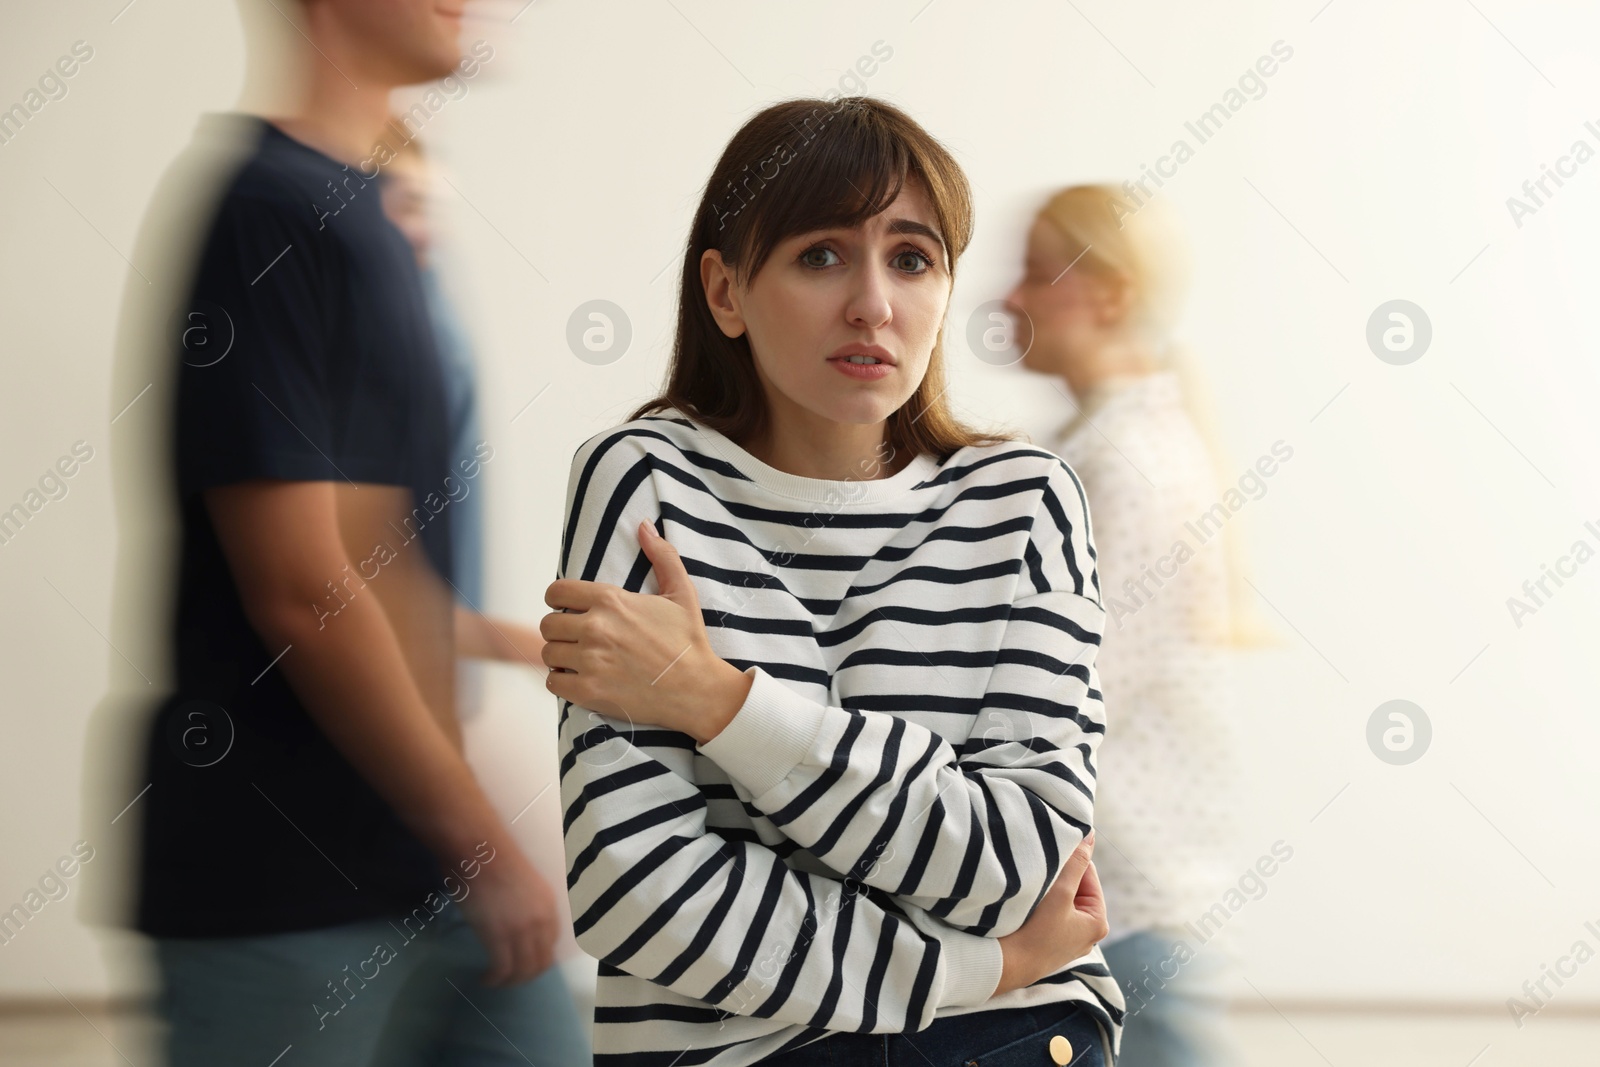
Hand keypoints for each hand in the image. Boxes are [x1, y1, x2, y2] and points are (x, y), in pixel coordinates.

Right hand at [457, 845, 560, 985]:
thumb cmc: (493, 858)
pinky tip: (485, 978)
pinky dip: (494, 979)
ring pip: (524, 971)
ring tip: (496, 981)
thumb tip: (513, 922)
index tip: (523, 961)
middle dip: (526, 976)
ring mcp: (521, 930)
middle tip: (509, 978)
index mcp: (549, 905)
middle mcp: (541, 920)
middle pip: (542, 962)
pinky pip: (502, 970)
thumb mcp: (523, 884)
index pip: (552, 943)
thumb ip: (524, 906)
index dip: (538, 957)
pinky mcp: (498, 936)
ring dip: (510, 982)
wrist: (478, 848)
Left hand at [540, 520, 748, 740]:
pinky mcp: (590, 691)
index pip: (556, 592)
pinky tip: (579, 678)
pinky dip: (562, 681)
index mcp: (611, 601)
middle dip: (560, 630)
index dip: (558, 599)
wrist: (697, 690)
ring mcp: (591, 661)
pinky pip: (552, 682)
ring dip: (560, 656)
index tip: (567, 608)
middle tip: (577, 638)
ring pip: (549, 653)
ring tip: (579, 659)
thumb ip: (662, 556)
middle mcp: (596, 628)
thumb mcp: (681, 593)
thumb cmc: (689, 641)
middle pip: (547, 624)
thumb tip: (644, 525)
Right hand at [994, 832, 1108, 995]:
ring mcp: (1067, 940)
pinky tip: (1026, 903)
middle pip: (1074, 887)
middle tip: (1038, 871)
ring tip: (1031, 887)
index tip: (1049, 853)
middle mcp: (1087, 933)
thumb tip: (1090, 835)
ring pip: (1059, 899)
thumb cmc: (1036, 933)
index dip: (1069, 861)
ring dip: (1046, 890)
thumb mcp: (1060, 893)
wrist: (1006, 967)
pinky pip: (1048, 914)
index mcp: (1098, 922)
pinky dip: (1039, 905)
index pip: (1088, 874)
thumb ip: (1076, 862)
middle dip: (1057, 877)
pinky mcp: (1049, 944)